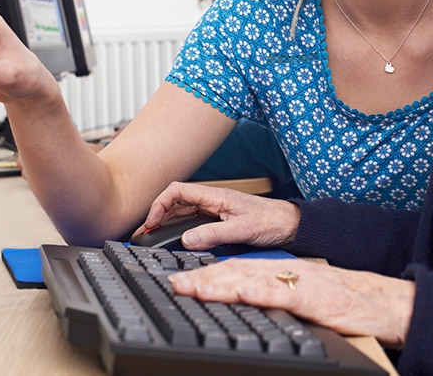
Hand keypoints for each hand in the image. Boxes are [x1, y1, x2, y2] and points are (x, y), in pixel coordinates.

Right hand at [134, 181, 300, 250]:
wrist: (290, 225)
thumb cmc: (272, 221)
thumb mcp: (242, 230)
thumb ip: (213, 235)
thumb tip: (187, 240)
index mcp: (215, 196)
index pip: (177, 192)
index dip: (159, 204)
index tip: (151, 222)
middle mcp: (212, 201)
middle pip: (175, 203)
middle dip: (156, 216)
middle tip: (142, 234)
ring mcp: (214, 211)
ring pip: (181, 213)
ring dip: (164, 223)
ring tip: (150, 238)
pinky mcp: (218, 221)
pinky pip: (191, 223)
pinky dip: (177, 229)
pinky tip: (171, 240)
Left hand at [167, 258, 414, 348]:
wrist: (377, 300)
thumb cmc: (339, 302)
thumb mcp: (297, 299)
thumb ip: (271, 298)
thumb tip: (241, 303)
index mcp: (278, 273)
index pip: (234, 272)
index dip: (205, 275)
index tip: (180, 282)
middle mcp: (283, 272)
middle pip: (235, 272)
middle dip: (202, 278)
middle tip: (174, 284)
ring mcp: (296, 282)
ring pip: (252, 279)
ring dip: (221, 284)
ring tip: (194, 287)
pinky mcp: (312, 297)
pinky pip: (283, 293)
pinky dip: (262, 293)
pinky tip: (243, 294)